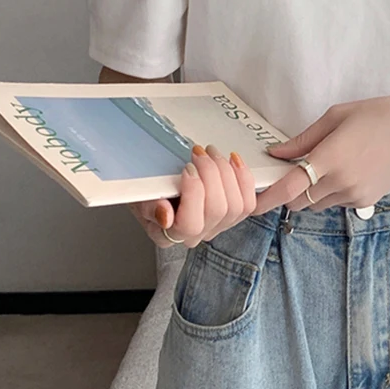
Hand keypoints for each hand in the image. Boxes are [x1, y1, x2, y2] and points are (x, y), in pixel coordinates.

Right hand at [128, 144, 256, 247]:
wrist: (157, 190)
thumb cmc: (149, 192)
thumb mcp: (139, 196)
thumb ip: (149, 207)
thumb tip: (165, 215)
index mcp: (171, 234)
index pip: (190, 224)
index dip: (194, 193)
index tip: (187, 168)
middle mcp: (197, 235)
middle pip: (218, 210)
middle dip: (212, 174)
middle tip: (199, 153)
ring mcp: (218, 226)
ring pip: (237, 206)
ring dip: (227, 172)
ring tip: (212, 153)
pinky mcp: (233, 214)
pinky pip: (250, 203)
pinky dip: (244, 178)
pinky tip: (233, 161)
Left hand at [251, 95, 389, 215]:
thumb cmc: (377, 114)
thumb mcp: (336, 116)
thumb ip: (303, 139)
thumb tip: (276, 153)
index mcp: (331, 157)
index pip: (289, 187)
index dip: (267, 199)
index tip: (251, 204)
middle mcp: (341, 182)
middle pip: (298, 201)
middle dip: (289, 191)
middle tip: (293, 169)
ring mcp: (355, 194)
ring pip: (317, 204)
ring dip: (311, 192)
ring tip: (327, 165)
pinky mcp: (366, 201)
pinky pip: (337, 203)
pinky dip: (332, 192)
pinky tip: (347, 170)